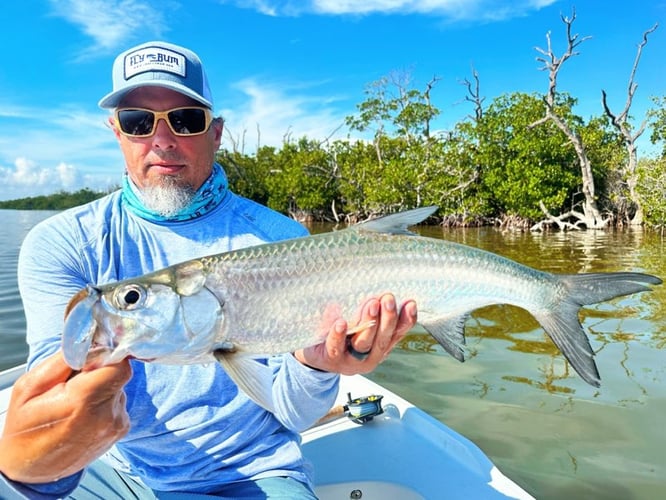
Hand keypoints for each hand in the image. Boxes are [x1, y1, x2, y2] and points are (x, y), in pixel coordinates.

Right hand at [0, 351, 130, 482]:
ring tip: (76, 402)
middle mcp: (106, 414)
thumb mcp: (30, 387)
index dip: (107, 354)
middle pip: (120, 374)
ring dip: (102, 387)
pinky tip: (85, 413)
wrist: (31, 470)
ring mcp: (115, 424)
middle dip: (101, 369)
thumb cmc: (25, 429)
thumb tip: (88, 341)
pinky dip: (105, 401)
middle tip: (77, 380)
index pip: (119, 364)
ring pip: (119, 387)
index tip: (92, 355)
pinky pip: (119, 402)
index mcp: (82, 401)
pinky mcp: (121, 430)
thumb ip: (63, 361)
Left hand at [294, 293, 416, 374]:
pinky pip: (335, 347)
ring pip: (364, 343)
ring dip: (369, 323)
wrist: (314, 355)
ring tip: (371, 304)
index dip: (406, 320)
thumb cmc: (341, 335)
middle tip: (388, 299)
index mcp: (380, 346)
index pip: (397, 333)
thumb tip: (382, 291)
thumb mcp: (359, 324)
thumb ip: (372, 313)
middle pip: (382, 339)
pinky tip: (341, 322)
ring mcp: (350, 361)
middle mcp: (369, 357)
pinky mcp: (331, 359)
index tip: (410, 303)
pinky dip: (338, 335)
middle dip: (388, 318)